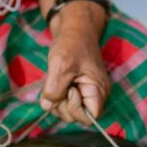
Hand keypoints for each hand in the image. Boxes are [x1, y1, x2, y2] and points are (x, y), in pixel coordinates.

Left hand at [40, 3, 111, 124]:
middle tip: (58, 82)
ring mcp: (84, 93)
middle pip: (75, 117)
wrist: (73, 29)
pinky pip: (62, 102)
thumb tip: (47, 106)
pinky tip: (54, 81)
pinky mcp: (75, 90)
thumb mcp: (61, 65)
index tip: (69, 90)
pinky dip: (54, 95)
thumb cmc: (72, 43)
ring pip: (66, 111)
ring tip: (56, 80)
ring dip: (56, 100)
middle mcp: (94, 95)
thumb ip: (55, 89)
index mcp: (99, 90)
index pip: (89, 118)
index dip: (75, 109)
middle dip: (61, 104)